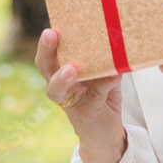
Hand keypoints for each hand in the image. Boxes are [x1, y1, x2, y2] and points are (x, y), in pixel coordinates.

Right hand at [35, 29, 126, 162]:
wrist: (107, 135)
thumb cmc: (102, 96)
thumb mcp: (101, 72)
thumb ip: (103, 57)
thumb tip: (116, 32)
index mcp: (61, 72)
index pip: (48, 54)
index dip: (46, 42)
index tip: (51, 27)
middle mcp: (60, 87)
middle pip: (45, 68)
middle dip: (46, 51)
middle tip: (51, 35)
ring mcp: (71, 102)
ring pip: (58, 89)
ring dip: (63, 77)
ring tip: (71, 68)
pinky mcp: (88, 112)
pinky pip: (95, 95)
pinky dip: (106, 83)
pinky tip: (115, 75)